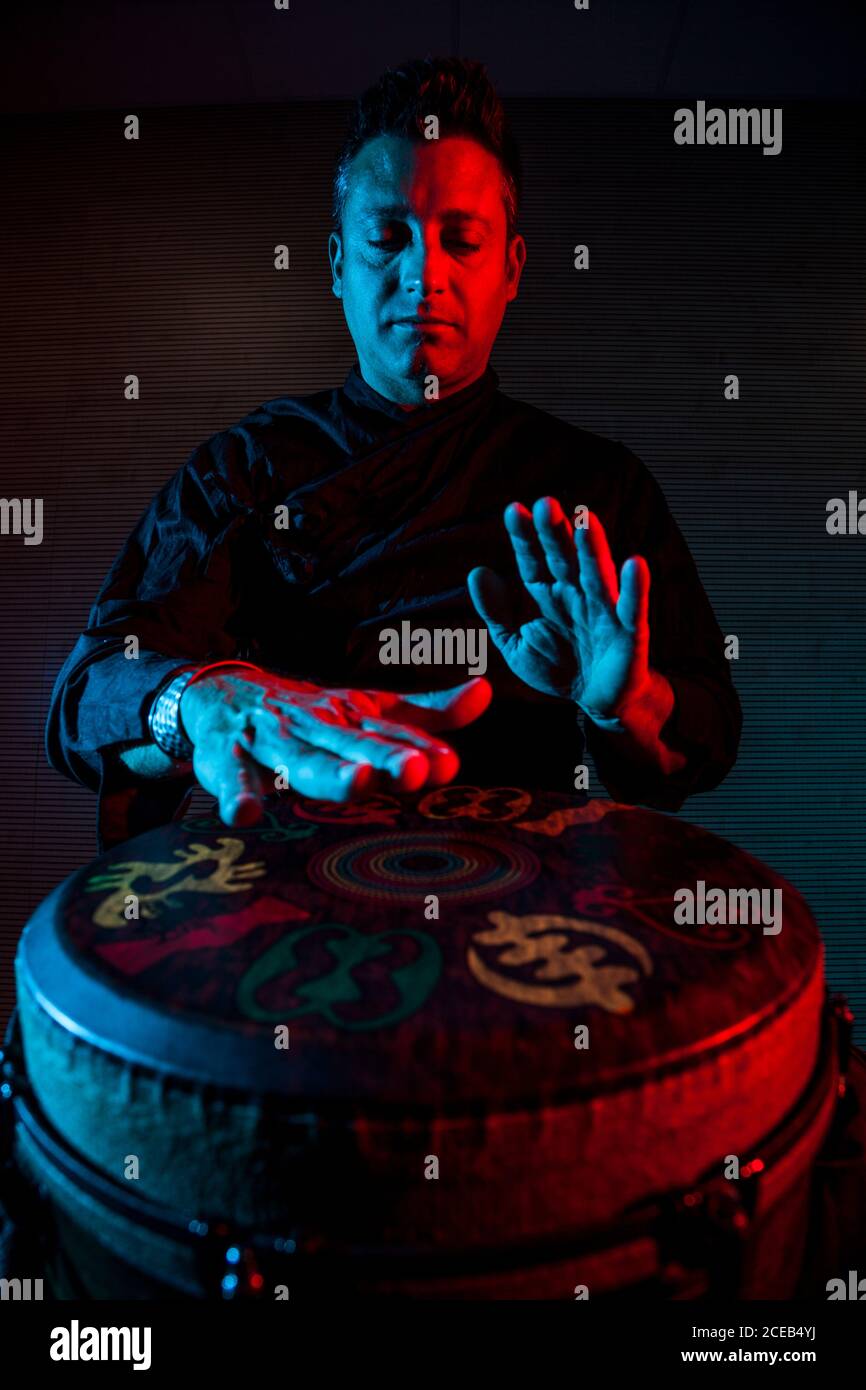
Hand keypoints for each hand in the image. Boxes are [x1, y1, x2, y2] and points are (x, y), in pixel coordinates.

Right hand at [179, 669, 491, 827]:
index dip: (418, 746)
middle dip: (383, 755)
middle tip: (414, 768)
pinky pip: (230, 776)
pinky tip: (246, 814)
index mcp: (350, 716)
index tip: (448, 763)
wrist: (224, 691)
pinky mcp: (226, 756)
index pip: (389, 732)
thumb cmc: (310, 711)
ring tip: (357, 782)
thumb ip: (425, 711)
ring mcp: (271, 740)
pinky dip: (237, 792)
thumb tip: (486, 692)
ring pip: (301, 759)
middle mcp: (315, 725)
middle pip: (352, 743)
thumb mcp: (367, 708)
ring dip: (328, 771)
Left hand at [467, 497, 651, 720]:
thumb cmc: (555, 665)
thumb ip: (496, 611)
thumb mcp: (515, 644)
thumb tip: (477, 571)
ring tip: (585, 519)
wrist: (595, 699)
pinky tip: (634, 564)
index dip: (524, 537)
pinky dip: (635, 588)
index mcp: (546, 594)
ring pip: (596, 574)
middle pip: (563, 559)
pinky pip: (632, 608)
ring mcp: (604, 610)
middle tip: (545, 503)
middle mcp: (575, 594)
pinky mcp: (630, 632)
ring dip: (592, 548)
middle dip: (555, 533)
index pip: (532, 560)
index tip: (513, 511)